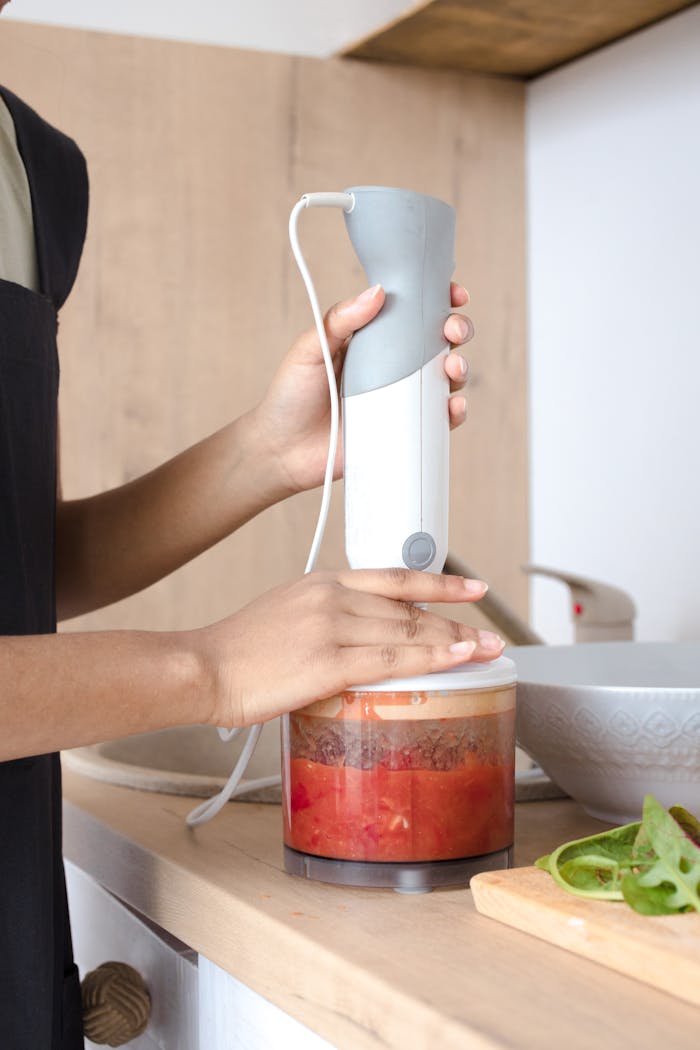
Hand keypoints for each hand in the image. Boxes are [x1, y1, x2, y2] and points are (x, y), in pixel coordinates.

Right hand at [192, 569, 503, 726]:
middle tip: (492, 635)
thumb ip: (327, 620)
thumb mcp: (285, 614)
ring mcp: (332, 627)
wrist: (203, 667)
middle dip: (458, 622)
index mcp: (323, 582)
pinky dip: (432, 660)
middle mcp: (333, 597)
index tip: (472, 589)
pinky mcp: (328, 661)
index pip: (395, 577)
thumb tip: (361, 641)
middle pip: (410, 609)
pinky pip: (393, 660)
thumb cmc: (238, 651)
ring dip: (455, 643)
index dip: (440, 582)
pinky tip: (459, 661)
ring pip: (408, 633)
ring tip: (489, 652)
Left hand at [250, 282, 473, 496]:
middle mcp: (392, 367)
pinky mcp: (403, 431)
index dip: (437, 300)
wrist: (281, 451)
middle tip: (452, 331)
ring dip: (460, 369)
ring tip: (452, 370)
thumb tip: (378, 292)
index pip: (411, 313)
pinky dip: (454, 412)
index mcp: (372, 340)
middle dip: (457, 329)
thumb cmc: (290, 397)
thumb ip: (340, 320)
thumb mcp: (310, 349)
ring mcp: (400, 400)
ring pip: (445, 379)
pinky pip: (437, 420)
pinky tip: (452, 407)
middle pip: (438, 342)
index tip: (452, 294)